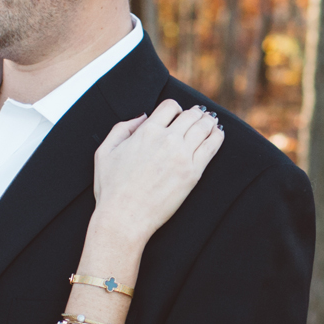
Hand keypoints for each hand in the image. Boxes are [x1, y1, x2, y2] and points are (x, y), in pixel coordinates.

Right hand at [90, 100, 224, 242]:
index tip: (178, 113)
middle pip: (190, 116)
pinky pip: (211, 147)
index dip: (176, 107)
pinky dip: (217, 137)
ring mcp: (182, 156)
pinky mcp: (192, 173)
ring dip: (208, 122)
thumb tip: (142, 117)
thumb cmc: (111, 188)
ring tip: (211, 122)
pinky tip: (218, 134)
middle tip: (200, 115)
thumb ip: (122, 128)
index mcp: (146, 132)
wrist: (124, 217)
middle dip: (195, 113)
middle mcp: (167, 140)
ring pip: (203, 128)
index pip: (170, 106)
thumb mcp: (105, 151)